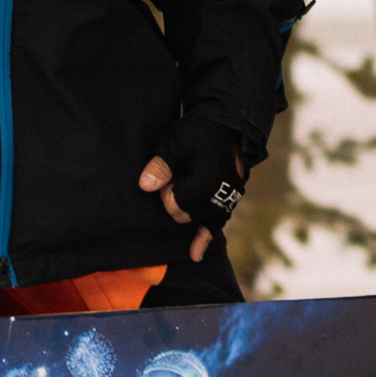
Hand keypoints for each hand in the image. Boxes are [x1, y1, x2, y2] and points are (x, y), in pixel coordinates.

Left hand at [137, 117, 246, 262]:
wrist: (230, 122)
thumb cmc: (201, 129)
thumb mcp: (176, 142)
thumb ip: (161, 165)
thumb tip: (144, 186)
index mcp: (206, 186)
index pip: (172, 206)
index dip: (165, 190)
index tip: (169, 172)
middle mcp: (220, 199)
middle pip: (183, 217)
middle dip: (175, 200)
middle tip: (177, 174)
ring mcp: (228, 201)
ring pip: (197, 221)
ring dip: (186, 212)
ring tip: (178, 195)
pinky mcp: (231, 200)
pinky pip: (218, 224)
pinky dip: (205, 237)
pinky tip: (195, 254)